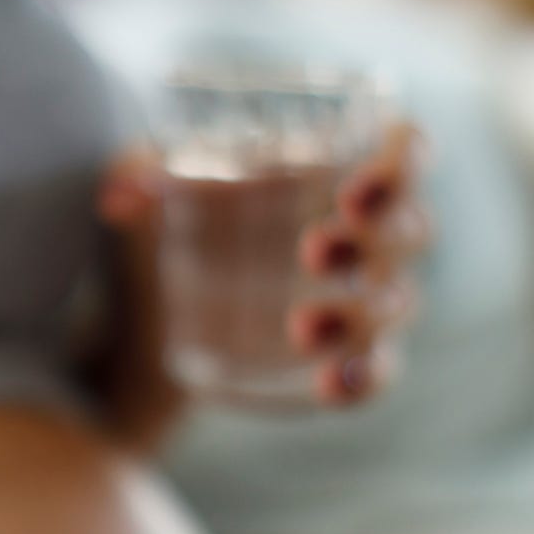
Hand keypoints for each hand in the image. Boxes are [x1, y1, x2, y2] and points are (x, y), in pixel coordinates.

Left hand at [99, 121, 433, 406]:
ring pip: (398, 303)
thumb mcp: (150, 186)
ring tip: (300, 325)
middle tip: (312, 250)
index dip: (402, 163)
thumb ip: (134, 173)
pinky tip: (331, 384)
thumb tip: (120, 198)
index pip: (407, 149)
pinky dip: (364, 379)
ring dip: (359, 314)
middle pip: (413, 228)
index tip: (353, 191)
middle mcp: (366, 234)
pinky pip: (379, 372)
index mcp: (338, 169)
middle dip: (378, 238)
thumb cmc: (178, 220)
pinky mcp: (341, 359)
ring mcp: (361, 300)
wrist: (155, 310)